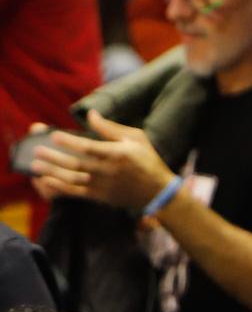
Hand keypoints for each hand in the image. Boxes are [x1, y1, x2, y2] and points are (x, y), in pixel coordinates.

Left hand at [29, 112, 173, 212]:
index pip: (88, 147)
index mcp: (118, 154)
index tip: (53, 135)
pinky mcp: (99, 196)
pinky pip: (75, 192)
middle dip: (53, 157)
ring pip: (71, 179)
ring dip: (52, 172)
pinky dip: (59, 187)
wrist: (156, 191)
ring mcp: (102, 185)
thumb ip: (111, 128)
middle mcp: (108, 170)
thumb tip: (91, 114)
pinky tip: (46, 180)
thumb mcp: (136, 138)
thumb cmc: (147, 159)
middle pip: (75, 164)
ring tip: (35, 166)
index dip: (69, 141)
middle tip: (36, 150)